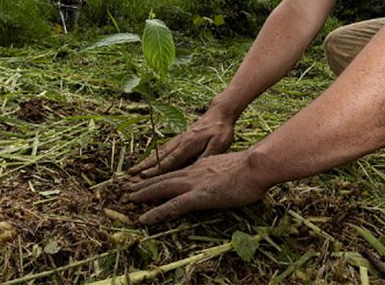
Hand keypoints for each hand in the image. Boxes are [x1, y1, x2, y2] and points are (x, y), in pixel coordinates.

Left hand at [121, 151, 267, 224]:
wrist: (255, 165)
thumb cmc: (250, 170)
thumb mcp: (231, 169)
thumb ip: (221, 174)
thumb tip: (220, 180)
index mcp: (202, 165)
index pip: (177, 172)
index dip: (162, 176)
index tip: (152, 180)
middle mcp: (193, 172)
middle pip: (164, 178)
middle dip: (146, 184)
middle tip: (130, 188)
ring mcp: (194, 183)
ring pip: (162, 188)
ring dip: (144, 194)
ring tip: (129, 199)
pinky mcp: (198, 195)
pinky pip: (172, 206)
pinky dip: (156, 212)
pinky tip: (144, 219)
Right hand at [129, 110, 234, 177]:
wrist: (220, 112)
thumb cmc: (221, 129)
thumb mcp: (220, 144)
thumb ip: (208, 156)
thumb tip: (196, 169)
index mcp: (188, 144)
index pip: (170, 160)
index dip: (156, 170)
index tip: (142, 177)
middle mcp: (180, 141)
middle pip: (160, 156)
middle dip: (145, 166)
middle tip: (130, 175)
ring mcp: (180, 138)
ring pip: (160, 151)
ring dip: (147, 160)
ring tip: (135, 169)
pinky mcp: (181, 137)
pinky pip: (165, 148)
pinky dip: (155, 154)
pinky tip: (151, 159)